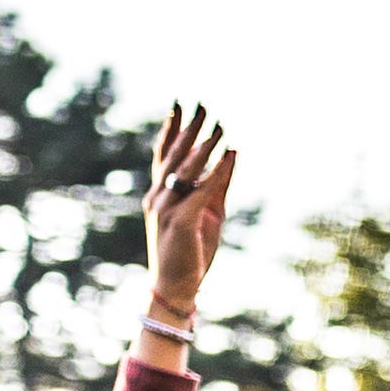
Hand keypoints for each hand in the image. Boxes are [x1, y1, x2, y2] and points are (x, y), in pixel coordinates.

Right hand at [144, 105, 234, 328]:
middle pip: (173, 155)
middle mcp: (159, 197)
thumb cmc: (191, 252)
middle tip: (200, 104)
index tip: (179, 106)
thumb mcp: (208, 212)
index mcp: (161, 195)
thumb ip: (217, 185)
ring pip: (185, 170)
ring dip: (203, 146)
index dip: (171, 129)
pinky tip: (228, 155)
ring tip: (218, 125)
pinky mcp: (182, 222)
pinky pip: (200, 191)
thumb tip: (231, 155)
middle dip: (188, 128)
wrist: (175, 286)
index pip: (164, 155)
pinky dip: (215, 172)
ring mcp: (167, 209)